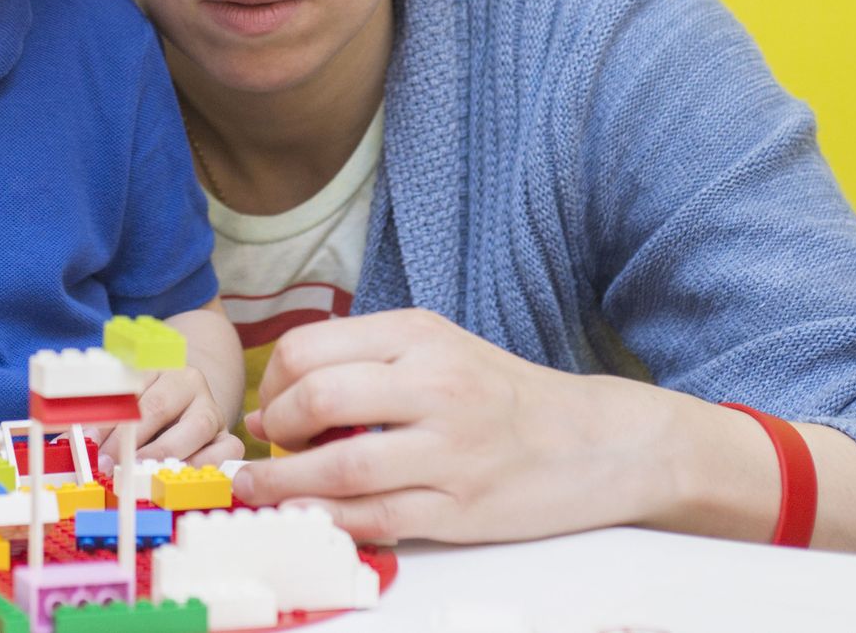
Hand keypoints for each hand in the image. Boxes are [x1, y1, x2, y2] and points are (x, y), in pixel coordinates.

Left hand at [95, 365, 243, 471]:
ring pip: (195, 427)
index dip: (108, 417)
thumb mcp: (125, 401)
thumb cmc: (147, 406)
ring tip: (138, 474)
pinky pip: (224, 452)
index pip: (130, 387)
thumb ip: (102, 418)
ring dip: (162, 455)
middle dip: (129, 441)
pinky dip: (201, 468)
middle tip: (107, 465)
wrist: (188, 404)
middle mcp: (189, 381)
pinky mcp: (229, 437)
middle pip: (159, 407)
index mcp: (158, 365)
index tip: (89, 441)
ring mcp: (212, 409)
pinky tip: (176, 478)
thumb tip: (71, 443)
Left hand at [233, 308, 678, 543]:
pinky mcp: (461, 507)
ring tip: (260, 487)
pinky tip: (309, 517)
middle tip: (268, 445)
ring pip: (339, 467)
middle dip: (274, 429)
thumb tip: (275, 400)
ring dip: (284, 483)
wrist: (595, 441)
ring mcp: (449, 449)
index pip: (310, 348)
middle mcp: (433, 384)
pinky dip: (329, 520)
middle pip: (317, 399)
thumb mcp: (438, 348)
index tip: (269, 406)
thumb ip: (365, 363)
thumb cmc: (503, 395)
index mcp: (419, 334)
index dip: (274, 383)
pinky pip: (376, 517)